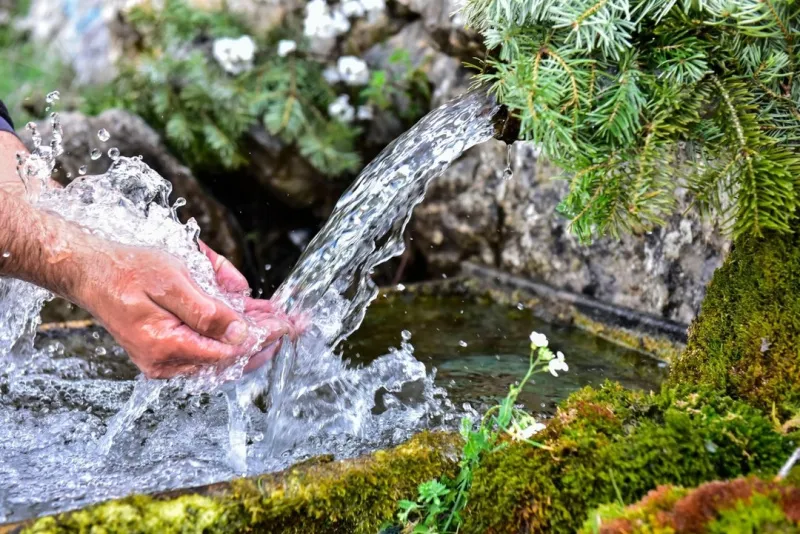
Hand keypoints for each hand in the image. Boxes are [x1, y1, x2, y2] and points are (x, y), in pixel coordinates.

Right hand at [72, 238, 289, 378]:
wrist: (91, 271)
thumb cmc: (128, 270)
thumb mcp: (172, 281)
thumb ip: (208, 311)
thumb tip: (242, 334)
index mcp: (166, 346)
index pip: (229, 352)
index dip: (262, 338)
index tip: (287, 325)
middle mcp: (166, 361)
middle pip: (229, 360)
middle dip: (264, 341)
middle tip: (293, 326)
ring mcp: (166, 359)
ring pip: (221, 354)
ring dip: (251, 336)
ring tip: (279, 320)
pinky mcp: (167, 350)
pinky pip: (208, 346)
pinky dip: (231, 332)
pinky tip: (252, 317)